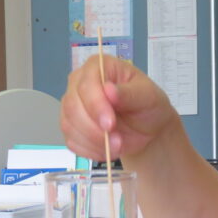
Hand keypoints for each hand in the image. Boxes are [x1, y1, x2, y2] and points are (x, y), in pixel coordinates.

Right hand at [61, 56, 177, 161]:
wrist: (146, 127)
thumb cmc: (147, 105)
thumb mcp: (148, 96)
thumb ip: (129, 93)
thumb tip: (109, 90)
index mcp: (98, 67)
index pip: (86, 85)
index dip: (95, 106)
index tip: (110, 124)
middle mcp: (79, 83)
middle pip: (72, 106)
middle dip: (94, 129)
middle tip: (117, 141)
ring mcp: (73, 106)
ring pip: (69, 125)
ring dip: (93, 142)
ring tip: (117, 146)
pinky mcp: (72, 127)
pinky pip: (72, 142)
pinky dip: (90, 150)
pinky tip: (107, 149)